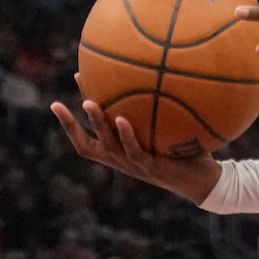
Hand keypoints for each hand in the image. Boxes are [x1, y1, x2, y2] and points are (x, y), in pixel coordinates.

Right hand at [50, 93, 221, 204]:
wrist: (204, 180)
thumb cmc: (185, 152)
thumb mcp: (165, 130)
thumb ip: (156, 112)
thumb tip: (156, 77)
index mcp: (118, 154)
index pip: (85, 141)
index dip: (68, 126)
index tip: (54, 104)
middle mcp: (120, 161)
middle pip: (86, 145)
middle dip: (70, 126)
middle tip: (56, 105)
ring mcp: (134, 165)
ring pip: (107, 145)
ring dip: (97, 123)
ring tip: (89, 102)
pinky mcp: (151, 167)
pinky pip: (134, 150)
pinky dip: (126, 134)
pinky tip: (121, 118)